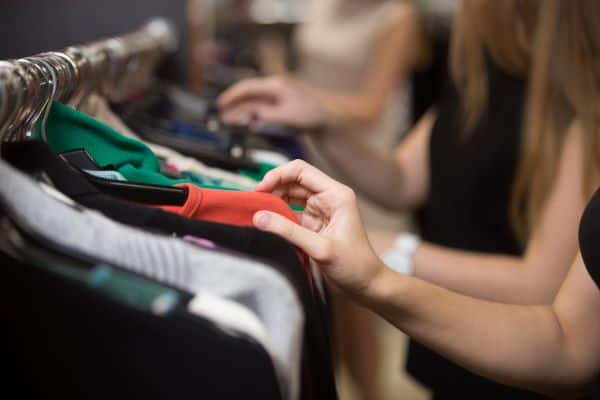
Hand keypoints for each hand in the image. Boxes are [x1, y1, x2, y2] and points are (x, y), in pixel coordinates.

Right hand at [217, 77, 330, 129]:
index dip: (232, 95)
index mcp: (276, 86)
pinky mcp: (280, 106)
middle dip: (233, 102)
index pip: (248, 87)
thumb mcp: (287, 116)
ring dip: (240, 110)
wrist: (326, 119)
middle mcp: (275, 88)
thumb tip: (250, 114)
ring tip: (227, 119)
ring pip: (254, 102)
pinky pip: (261, 108)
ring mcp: (278, 96)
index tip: (221, 104)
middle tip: (220, 111)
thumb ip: (267, 115)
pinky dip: (250, 114)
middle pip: (249, 93)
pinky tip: (244, 121)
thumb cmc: (310, 116)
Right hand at [252, 160, 385, 297]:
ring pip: (289, 197)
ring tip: (256, 212)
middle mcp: (328, 198)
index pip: (301, 171)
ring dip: (273, 203)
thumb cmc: (355, 265)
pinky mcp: (313, 225)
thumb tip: (259, 217)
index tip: (259, 189)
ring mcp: (320, 211)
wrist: (366, 285)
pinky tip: (266, 224)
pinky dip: (277, 218)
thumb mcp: (321, 248)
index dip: (278, 175)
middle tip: (252, 202)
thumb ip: (289, 232)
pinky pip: (290, 214)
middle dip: (272, 189)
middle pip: (292, 182)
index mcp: (336, 194)